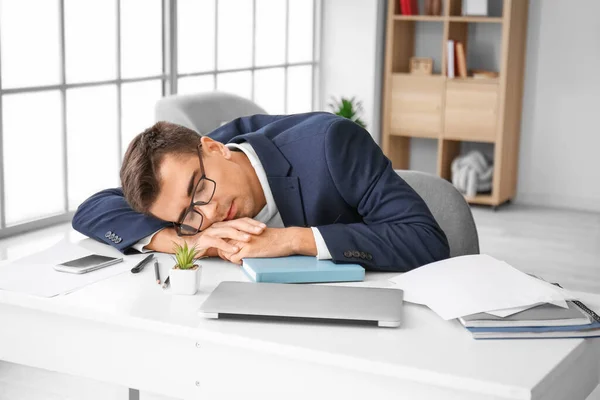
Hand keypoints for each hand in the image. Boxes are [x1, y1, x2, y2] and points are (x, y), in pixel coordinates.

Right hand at [145, 218, 265, 254]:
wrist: (188, 245)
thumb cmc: (206, 243)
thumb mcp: (223, 239)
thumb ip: (233, 239)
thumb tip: (249, 241)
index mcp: (224, 224)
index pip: (241, 221)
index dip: (252, 223)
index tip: (263, 227)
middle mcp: (219, 226)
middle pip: (236, 224)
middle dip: (250, 227)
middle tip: (261, 231)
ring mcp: (212, 232)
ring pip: (227, 231)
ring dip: (239, 235)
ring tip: (249, 239)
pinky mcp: (205, 240)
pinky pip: (217, 242)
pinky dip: (227, 245)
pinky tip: (235, 249)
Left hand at [218, 227, 316, 263]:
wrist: (286, 239)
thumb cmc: (274, 237)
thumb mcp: (255, 232)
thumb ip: (245, 235)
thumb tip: (237, 245)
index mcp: (241, 226)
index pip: (223, 236)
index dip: (224, 245)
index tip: (228, 250)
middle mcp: (240, 232)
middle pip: (221, 244)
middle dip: (224, 252)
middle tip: (233, 256)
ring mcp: (242, 240)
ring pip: (226, 252)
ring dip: (231, 257)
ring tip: (240, 259)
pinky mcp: (247, 249)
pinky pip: (233, 259)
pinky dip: (238, 262)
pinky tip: (246, 261)